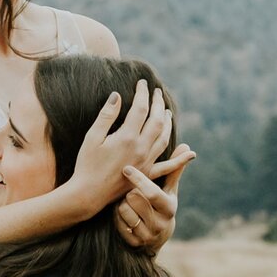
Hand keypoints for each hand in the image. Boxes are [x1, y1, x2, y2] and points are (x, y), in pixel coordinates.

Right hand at [68, 81, 175, 216]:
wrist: (88, 194)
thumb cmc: (86, 164)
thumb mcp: (92, 137)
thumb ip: (107, 116)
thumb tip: (117, 95)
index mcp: (127, 137)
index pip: (140, 108)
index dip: (142, 93)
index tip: (142, 83)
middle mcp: (141, 148)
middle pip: (156, 120)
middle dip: (158, 103)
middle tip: (157, 91)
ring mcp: (146, 162)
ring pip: (164, 138)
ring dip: (167, 122)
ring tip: (167, 112)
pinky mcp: (147, 174)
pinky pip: (168, 166)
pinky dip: (180, 159)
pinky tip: (190, 153)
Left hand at [113, 144, 194, 253]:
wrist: (157, 236)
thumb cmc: (161, 205)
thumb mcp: (169, 190)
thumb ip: (174, 169)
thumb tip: (187, 147)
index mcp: (169, 208)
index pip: (152, 193)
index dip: (139, 180)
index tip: (127, 169)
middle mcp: (159, 224)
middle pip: (134, 199)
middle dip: (129, 191)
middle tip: (130, 189)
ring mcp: (146, 235)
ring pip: (123, 209)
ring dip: (121, 203)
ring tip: (127, 202)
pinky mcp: (134, 243)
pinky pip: (117, 222)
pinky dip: (117, 215)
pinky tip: (122, 213)